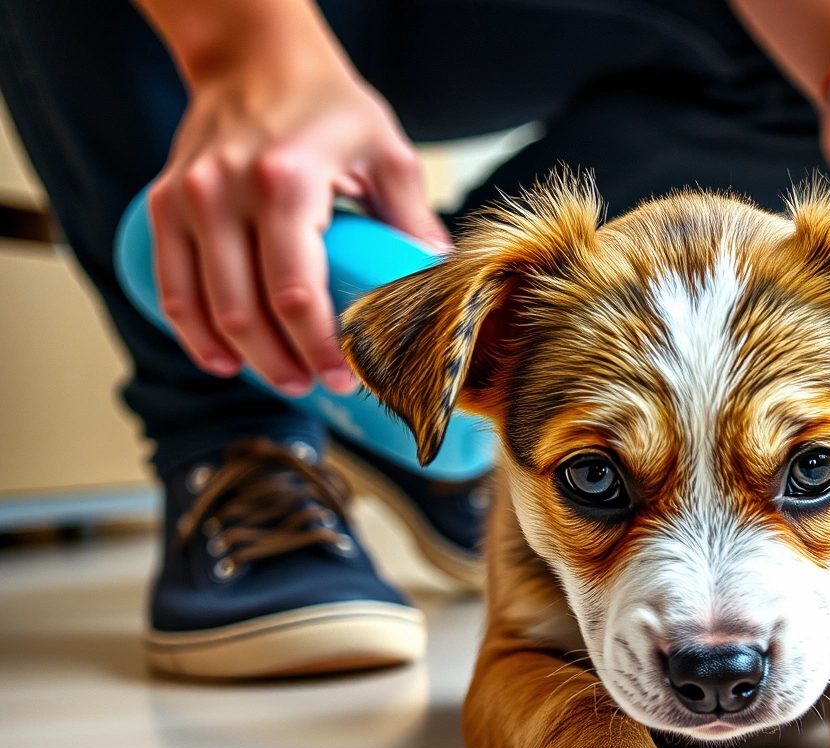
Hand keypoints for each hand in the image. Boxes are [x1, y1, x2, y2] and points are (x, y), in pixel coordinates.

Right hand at [146, 26, 446, 395]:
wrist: (255, 57)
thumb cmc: (326, 103)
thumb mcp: (388, 152)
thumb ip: (415, 219)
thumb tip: (441, 284)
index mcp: (287, 183)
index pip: (297, 292)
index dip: (320, 347)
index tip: (344, 377)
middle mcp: (226, 192)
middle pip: (247, 310)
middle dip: (283, 362)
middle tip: (316, 385)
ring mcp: (189, 199)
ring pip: (205, 307)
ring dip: (241, 356)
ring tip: (280, 378)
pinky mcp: (166, 203)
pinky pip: (171, 284)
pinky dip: (192, 330)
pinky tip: (222, 357)